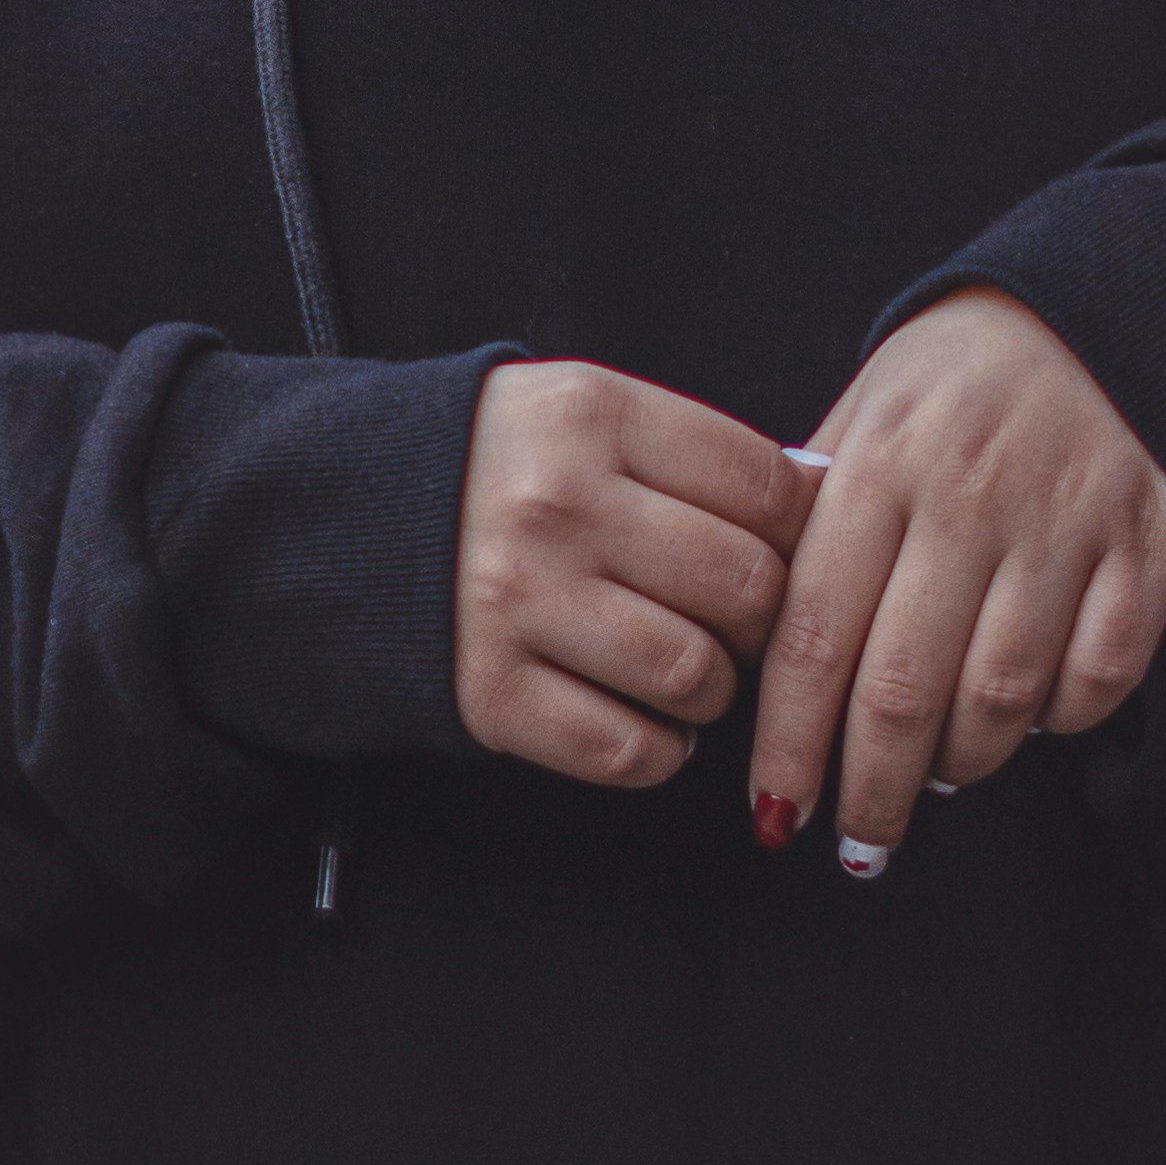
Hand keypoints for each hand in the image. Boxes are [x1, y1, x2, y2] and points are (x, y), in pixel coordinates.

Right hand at [454, 361, 814, 788]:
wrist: (342, 519)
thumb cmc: (498, 469)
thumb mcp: (583, 413)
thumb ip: (689, 451)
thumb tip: (823, 502)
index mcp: (592, 414)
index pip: (767, 484)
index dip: (800, 531)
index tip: (781, 548)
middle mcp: (557, 504)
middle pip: (748, 586)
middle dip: (764, 618)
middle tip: (737, 620)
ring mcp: (519, 602)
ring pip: (697, 674)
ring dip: (713, 689)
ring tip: (686, 669)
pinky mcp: (488, 694)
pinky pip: (628, 749)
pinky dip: (659, 750)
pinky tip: (646, 721)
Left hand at [748, 288, 1165, 870]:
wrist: (1091, 319)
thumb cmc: (949, 393)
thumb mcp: (859, 421)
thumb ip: (807, 525)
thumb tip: (750, 651)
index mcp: (880, 466)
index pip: (815, 635)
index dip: (791, 743)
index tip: (778, 813)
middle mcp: (970, 496)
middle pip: (904, 689)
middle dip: (873, 790)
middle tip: (860, 841)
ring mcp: (1067, 523)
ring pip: (1001, 698)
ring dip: (961, 763)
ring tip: (937, 775)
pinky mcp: (1150, 548)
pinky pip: (1097, 679)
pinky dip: (1058, 720)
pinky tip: (1029, 717)